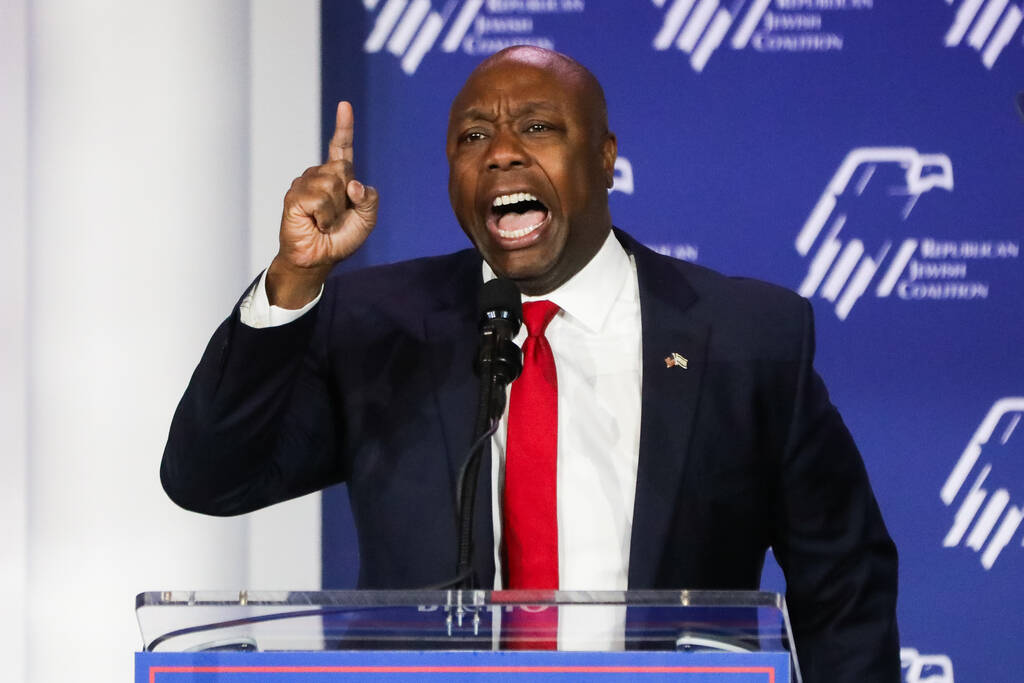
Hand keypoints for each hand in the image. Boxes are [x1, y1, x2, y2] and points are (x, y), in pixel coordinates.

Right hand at [268, 101, 378, 307]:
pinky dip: (324, 217)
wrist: (319, 259)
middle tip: (337, 216)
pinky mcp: (294, 197)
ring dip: (335, 211)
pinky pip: (318, 199)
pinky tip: (316, 224)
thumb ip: (369, 200)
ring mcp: (304, 184)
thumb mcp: (366, 220)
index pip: (341, 148)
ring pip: (332, 184)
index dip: (344, 127)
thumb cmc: (340, 239)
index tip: (345, 106)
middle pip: (342, 168)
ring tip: (324, 222)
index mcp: (338, 177)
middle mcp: (320, 176)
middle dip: (347, 196)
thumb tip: (354, 185)